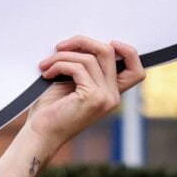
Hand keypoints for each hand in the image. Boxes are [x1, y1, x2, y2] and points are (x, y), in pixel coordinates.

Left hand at [24, 36, 144, 151]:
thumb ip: (85, 69)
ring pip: (89, 58)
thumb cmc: (51, 110)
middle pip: (109, 52)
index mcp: (111, 94)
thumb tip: (83, 43)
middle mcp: (113, 96)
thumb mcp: (72, 85)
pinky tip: (47, 74)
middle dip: (82, 42)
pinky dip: (58, 65)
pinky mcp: (92, 98)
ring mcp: (105, 97)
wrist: (40, 134)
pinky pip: (77, 67)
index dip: (128, 52)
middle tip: (60, 46)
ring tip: (46, 65)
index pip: (136, 71)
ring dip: (62, 56)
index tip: (108, 42)